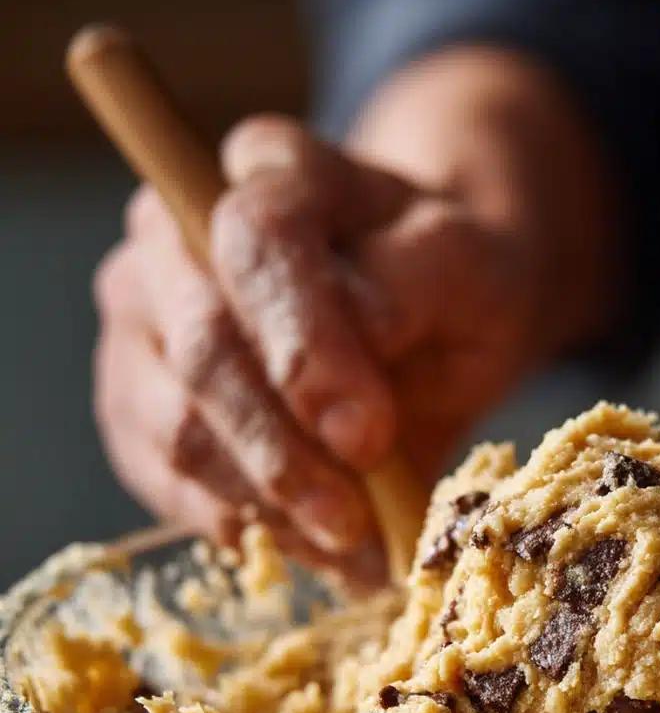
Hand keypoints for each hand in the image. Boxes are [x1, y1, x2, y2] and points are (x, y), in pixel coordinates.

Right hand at [93, 48, 616, 579]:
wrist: (427, 316)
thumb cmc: (449, 284)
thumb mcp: (470, 266)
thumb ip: (415, 281)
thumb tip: (362, 329)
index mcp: (270, 173)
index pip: (258, 244)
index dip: (306, 348)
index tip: (366, 436)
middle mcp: (178, 233)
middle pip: (202, 347)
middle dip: (282, 451)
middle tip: (354, 522)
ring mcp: (145, 319)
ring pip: (172, 425)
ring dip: (262, 500)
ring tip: (346, 539)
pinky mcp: (136, 400)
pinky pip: (161, 477)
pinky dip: (236, 522)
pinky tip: (301, 538)